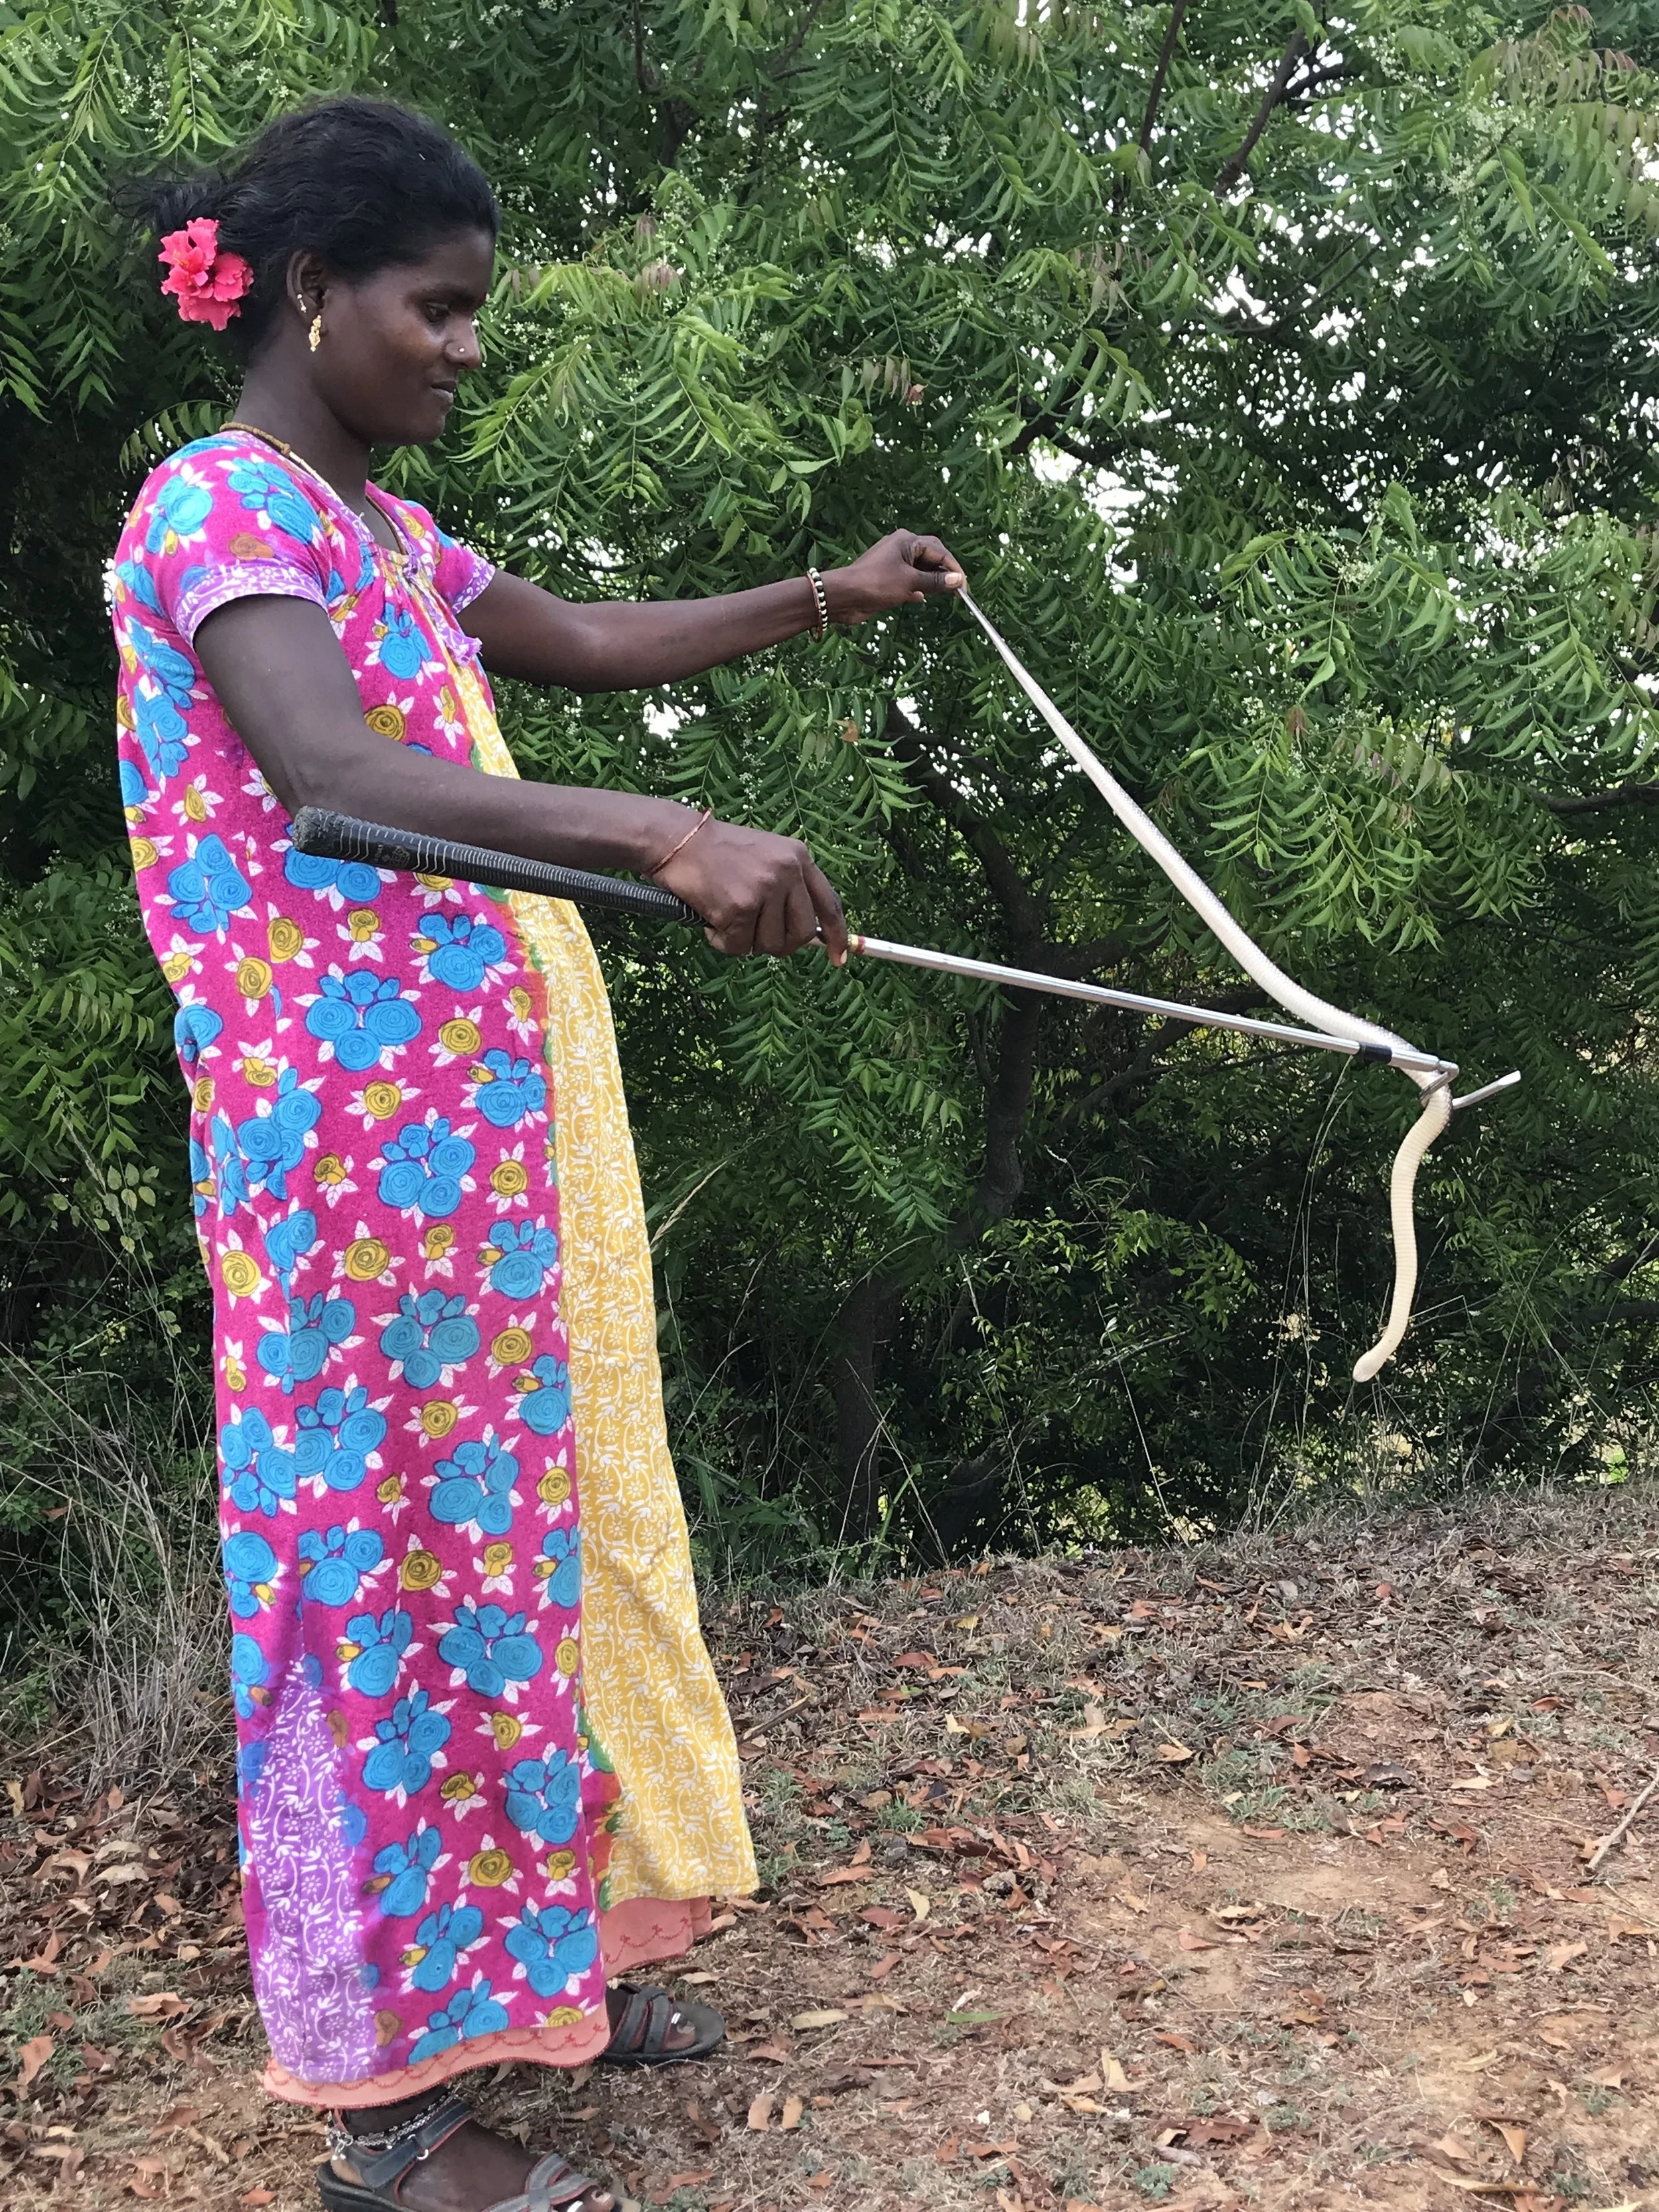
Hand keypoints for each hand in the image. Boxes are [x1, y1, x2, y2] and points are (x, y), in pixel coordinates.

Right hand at [654, 815, 848, 964]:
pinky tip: (711, 922)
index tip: (838, 958)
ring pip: (770, 944)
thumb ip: (787, 887)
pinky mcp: (739, 907)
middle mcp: (787, 871)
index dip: (837, 935)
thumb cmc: (717, 852)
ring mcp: (764, 889)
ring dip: (746, 942)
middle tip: (755, 938)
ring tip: (726, 919)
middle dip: (780, 945)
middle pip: (802, 933)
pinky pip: (738, 947)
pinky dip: (722, 942)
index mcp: (798, 857)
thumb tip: (807, 934)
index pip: (829, 903)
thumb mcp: (765, 856)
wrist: (677, 839)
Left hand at [823, 530, 965, 625]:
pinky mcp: (887, 577)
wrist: (844, 596)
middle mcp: (901, 547)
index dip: (954, 569)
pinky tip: (920, 598)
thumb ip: (936, 581)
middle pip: (931, 557)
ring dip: (931, 581)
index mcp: (907, 541)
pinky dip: (917, 588)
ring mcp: (893, 562)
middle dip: (944, 573)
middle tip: (955, 592)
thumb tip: (957, 580)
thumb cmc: (877, 584)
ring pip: (920, 569)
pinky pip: (909, 580)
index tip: (963, 587)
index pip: (940, 551)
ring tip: (942, 595)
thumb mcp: (911, 582)